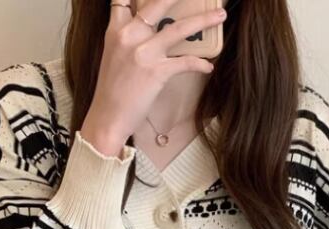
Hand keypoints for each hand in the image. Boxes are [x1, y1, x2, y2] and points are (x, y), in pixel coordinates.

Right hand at [80, 0, 227, 154]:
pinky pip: (185, 62)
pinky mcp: (156, 72)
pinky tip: (208, 66)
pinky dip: (199, 64)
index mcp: (115, 30)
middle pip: (157, 3)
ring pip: (179, 28)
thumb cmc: (112, 92)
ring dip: (203, 21)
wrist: (107, 118)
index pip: (124, 0)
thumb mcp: (114, 57)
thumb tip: (150, 33)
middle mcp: (129, 36)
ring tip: (220, 16)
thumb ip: (128, 40)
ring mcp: (143, 53)